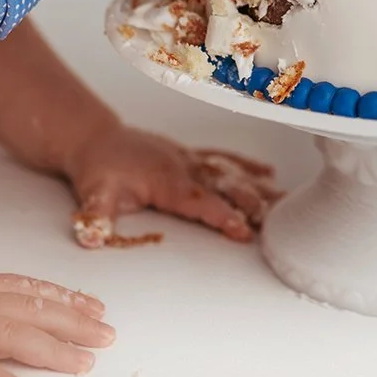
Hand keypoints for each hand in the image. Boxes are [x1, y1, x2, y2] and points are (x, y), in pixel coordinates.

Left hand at [64, 122, 280, 246]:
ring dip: (257, 185)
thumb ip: (96, 215)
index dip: (221, 214)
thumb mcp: (93, 193)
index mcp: (165, 180)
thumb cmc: (97, 169)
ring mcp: (189, 159)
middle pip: (223, 185)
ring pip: (230, 171)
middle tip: (275, 220)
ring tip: (285, 199)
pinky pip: (223, 158)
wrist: (96, 139)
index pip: (198, 200)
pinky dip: (247, 164)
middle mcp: (183, 167)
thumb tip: (91, 237)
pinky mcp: (190, 155)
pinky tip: (269, 172)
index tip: (243, 229)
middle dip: (250, 202)